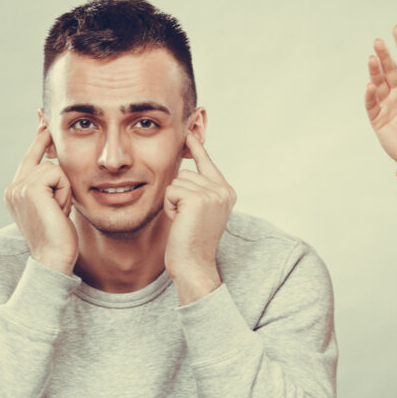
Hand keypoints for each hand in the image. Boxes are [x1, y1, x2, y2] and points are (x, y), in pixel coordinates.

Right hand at [5, 127, 77, 274]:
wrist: (53, 258)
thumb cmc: (60, 237)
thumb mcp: (55, 205)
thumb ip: (51, 184)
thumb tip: (58, 163)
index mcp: (15, 190)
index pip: (29, 156)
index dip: (39, 137)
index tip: (43, 117)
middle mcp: (12, 187)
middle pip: (42, 157)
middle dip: (58, 170)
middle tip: (55, 189)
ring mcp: (18, 187)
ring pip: (54, 167)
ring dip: (65, 190)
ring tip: (59, 212)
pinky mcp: (30, 189)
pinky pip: (58, 173)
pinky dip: (65, 192)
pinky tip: (59, 210)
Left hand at [164, 132, 234, 304]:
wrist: (194, 264)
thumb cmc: (191, 241)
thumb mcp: (200, 211)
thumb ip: (199, 189)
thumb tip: (185, 166)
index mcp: (227, 192)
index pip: (208, 164)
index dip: (197, 148)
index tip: (190, 133)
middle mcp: (224, 191)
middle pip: (186, 173)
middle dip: (178, 194)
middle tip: (185, 218)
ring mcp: (213, 194)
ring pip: (177, 181)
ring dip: (172, 201)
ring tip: (183, 220)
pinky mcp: (198, 199)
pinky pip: (172, 190)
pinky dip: (169, 206)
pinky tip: (179, 221)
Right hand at [364, 25, 396, 170]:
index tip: (396, 28)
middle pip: (389, 70)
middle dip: (384, 55)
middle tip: (378, 41)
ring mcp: (387, 105)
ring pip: (379, 84)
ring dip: (375, 71)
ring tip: (372, 58)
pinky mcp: (378, 119)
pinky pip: (372, 104)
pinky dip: (370, 95)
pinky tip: (370, 86)